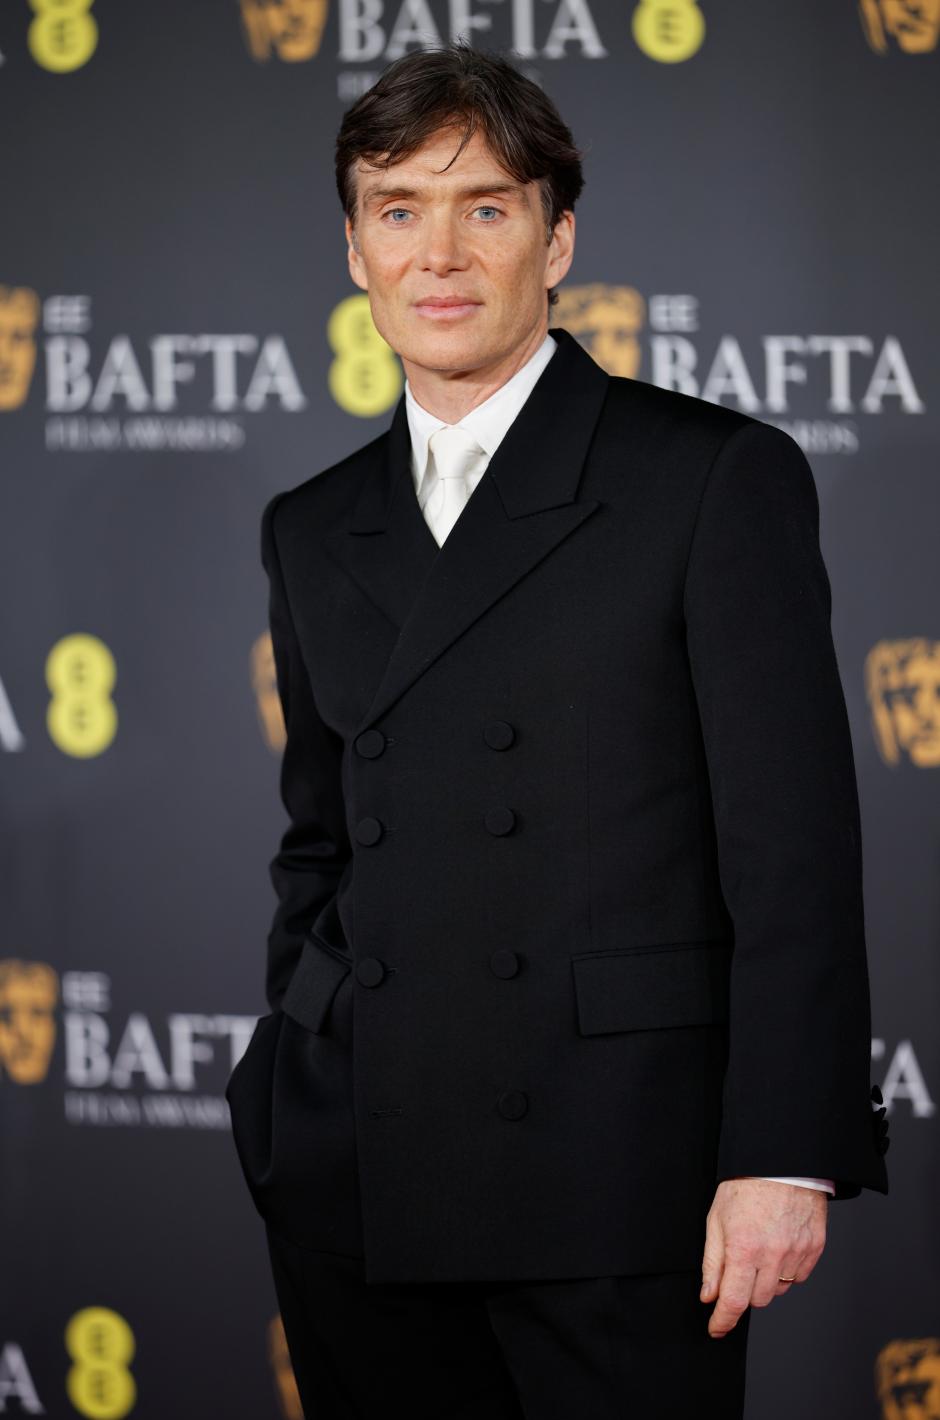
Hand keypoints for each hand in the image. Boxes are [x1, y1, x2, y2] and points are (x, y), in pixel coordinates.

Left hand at [699, 1178, 827, 1337]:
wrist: (781, 1160)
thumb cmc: (745, 1185)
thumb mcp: (717, 1219)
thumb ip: (712, 1261)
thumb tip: (709, 1295)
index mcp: (744, 1247)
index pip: (733, 1300)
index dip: (723, 1320)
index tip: (716, 1329)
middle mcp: (773, 1255)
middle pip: (757, 1299)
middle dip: (744, 1291)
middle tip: (739, 1266)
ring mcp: (797, 1252)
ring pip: (779, 1289)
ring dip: (766, 1280)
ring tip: (760, 1249)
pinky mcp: (815, 1248)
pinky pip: (799, 1276)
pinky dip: (787, 1270)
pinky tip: (779, 1246)